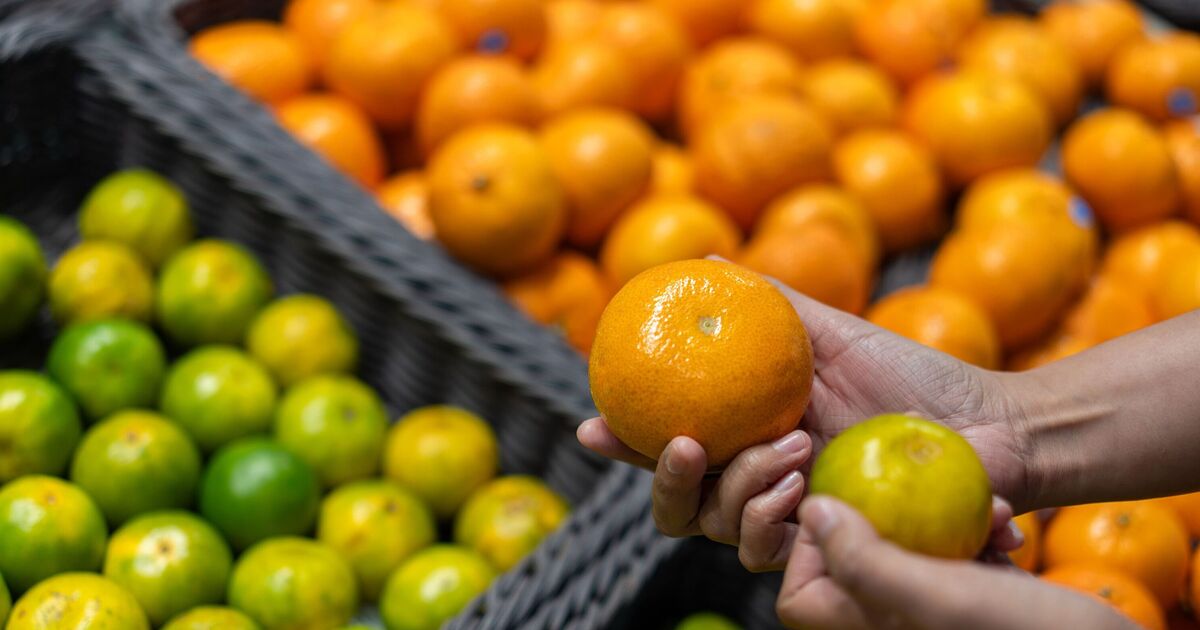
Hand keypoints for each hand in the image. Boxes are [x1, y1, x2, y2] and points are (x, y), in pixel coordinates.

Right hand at [579, 280, 1036, 569]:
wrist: (985, 426)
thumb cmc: (913, 379)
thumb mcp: (835, 333)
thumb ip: (770, 305)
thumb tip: (703, 260)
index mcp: (750, 435)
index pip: (671, 445)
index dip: (625, 443)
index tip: (592, 424)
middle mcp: (759, 482)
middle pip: (678, 505)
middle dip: (667, 479)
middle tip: (691, 444)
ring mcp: (791, 519)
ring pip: (719, 530)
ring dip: (742, 490)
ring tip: (792, 451)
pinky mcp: (828, 551)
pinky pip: (772, 556)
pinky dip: (775, 522)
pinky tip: (806, 491)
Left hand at [777, 496, 1133, 629]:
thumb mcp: (940, 596)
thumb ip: (864, 560)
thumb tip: (812, 512)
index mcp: (860, 626)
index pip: (794, 585)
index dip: (804, 537)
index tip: (835, 492)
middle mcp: (886, 619)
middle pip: (845, 555)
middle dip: (875, 511)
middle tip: (904, 481)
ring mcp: (926, 608)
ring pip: (900, 543)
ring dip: (931, 513)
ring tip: (981, 506)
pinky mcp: (965, 596)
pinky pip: (945, 551)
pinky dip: (967, 530)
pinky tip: (1001, 520)